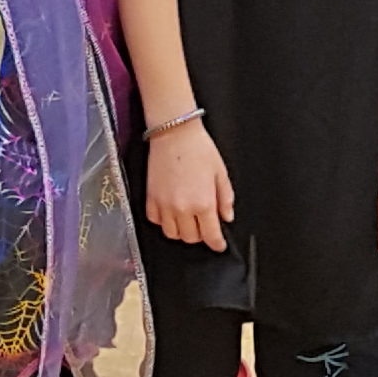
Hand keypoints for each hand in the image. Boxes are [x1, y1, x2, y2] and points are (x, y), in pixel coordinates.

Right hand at [147, 119, 233, 249]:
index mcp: (203, 203)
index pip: (211, 236)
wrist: (174, 132)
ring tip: (188, 220)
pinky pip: (155, 221)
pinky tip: (171, 212)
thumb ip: (225, 198)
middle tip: (205, 224)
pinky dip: (164, 221)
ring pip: (172, 234)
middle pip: (191, 238)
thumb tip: (227, 216)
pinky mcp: (151, 198)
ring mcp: (164, 205)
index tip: (219, 244)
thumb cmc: (198, 148)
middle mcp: (183, 208)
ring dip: (182, 231)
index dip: (217, 244)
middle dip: (200, 235)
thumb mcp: (221, 172)